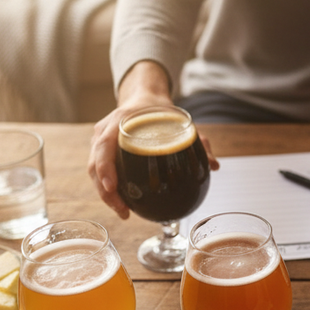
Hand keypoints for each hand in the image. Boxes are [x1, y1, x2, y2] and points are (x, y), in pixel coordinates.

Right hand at [87, 61, 218, 218]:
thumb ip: (198, 141)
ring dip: (106, 195)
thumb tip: (214, 166)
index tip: (113, 187)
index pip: (103, 146)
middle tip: (123, 210)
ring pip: (94, 172)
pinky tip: (124, 204)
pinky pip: (100, 172)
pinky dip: (109, 189)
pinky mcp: (101, 150)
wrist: (144, 98)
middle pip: (95, 165)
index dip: (105, 169)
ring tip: (124, 211)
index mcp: (120, 121)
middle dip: (105, 192)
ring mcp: (99, 141)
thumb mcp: (179, 121)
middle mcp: (104, 131)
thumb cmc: (161, 111)